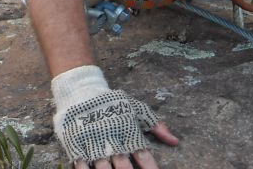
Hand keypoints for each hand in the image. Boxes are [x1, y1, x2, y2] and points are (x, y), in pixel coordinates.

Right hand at [52, 66, 177, 167]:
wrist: (80, 90)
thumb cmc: (111, 103)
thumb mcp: (135, 108)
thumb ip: (155, 125)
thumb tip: (175, 141)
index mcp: (128, 133)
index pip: (144, 157)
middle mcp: (112, 141)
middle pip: (124, 167)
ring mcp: (93, 144)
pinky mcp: (76, 145)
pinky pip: (81, 166)